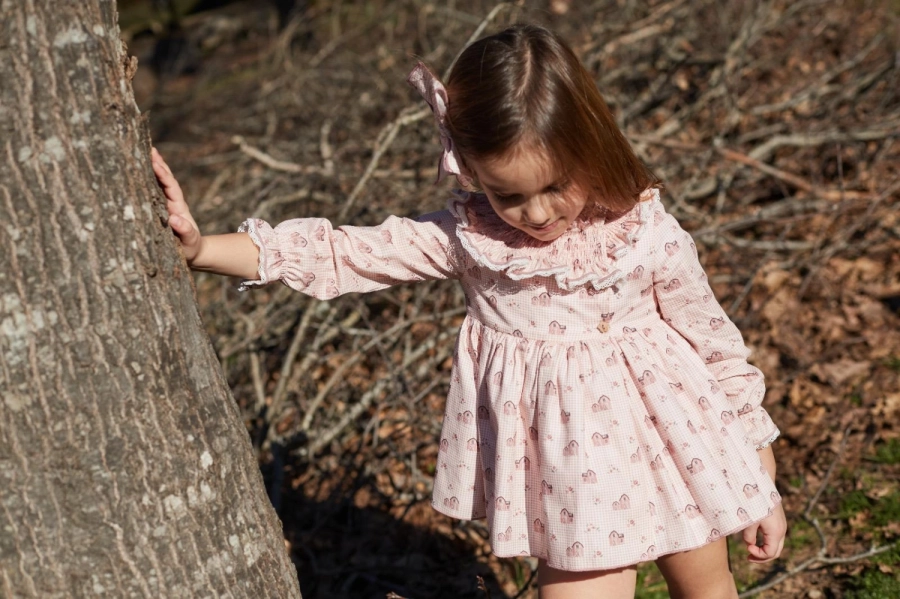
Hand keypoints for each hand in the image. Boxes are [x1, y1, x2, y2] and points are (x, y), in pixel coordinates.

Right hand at [152, 147, 202, 262]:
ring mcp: (165, 205)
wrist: (193, 252)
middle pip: (165, 179)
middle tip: (149, 148)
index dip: (163, 175)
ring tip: (144, 152)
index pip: (170, 187)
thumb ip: (185, 231)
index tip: (156, 163)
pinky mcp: (158, 210)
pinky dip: (146, 181)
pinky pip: (151, 192)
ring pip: (158, 183)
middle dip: (158, 164)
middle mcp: (171, 202)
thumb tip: (175, 219)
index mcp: (178, 206)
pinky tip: (137, 172)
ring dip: (152, 169)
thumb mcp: (189, 241)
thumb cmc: (190, 247)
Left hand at [743, 501, 786, 562]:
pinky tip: (755, 540)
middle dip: (762, 557)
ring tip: (750, 550)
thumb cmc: (755, 503)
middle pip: (775, 552)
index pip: (770, 553)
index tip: (747, 549)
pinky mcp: (778, 522)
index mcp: (776, 533)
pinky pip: (774, 537)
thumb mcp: (749, 521)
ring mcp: (781, 526)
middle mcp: (782, 531)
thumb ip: (748, 536)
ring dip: (764, 550)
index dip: (758, 555)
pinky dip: (765, 542)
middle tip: (748, 558)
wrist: (763, 486)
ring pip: (776, 545)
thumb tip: (749, 544)